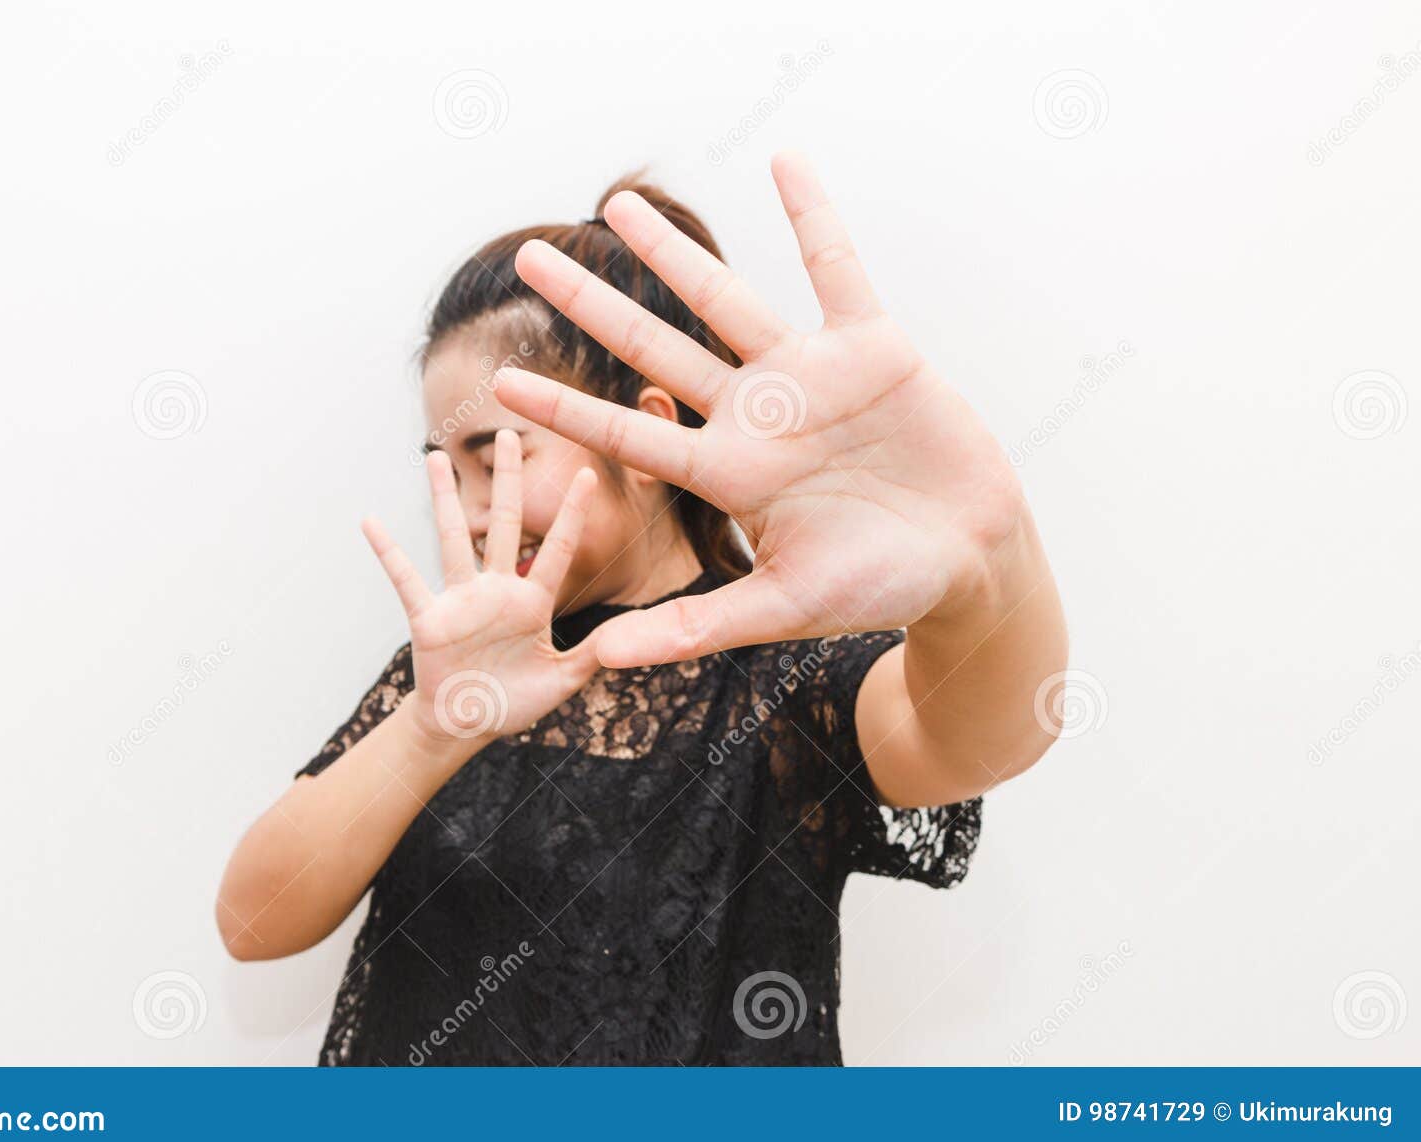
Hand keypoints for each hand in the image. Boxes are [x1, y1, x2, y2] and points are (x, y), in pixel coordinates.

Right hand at [361, 430, 601, 741]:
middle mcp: (498, 591)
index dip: (572, 515)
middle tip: (508, 434)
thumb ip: (593, 655)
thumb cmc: (516, 702)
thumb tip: (632, 635)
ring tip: (435, 456)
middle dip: (508, 480)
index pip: (558, 550)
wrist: (467, 726)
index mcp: (534, 603)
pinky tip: (371, 522)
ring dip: (444, 499)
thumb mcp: (563, 681)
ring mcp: (462, 601)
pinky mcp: (430, 619)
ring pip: (454, 540)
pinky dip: (389, 552)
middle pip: (506, 524)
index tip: (589, 473)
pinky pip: (406, 581)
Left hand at [491, 151, 1025, 667]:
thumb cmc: (876, 589)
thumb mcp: (780, 608)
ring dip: (673, 251)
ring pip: (725, 299)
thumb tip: (601, 659)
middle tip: (529, 258)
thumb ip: (694, 626)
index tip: (497, 380)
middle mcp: (755, 416)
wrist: (967, 559)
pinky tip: (786, 160)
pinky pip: (838, 268)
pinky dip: (815, 217)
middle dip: (591, 304)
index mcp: (728, 474)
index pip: (626, 433)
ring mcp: (808, 376)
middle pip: (653, 348)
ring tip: (616, 201)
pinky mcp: (871, 348)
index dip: (564, 406)